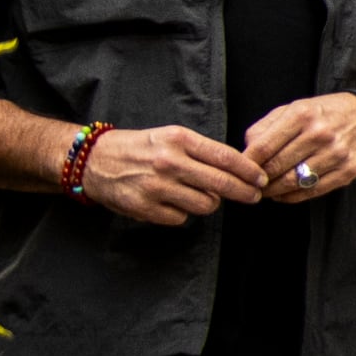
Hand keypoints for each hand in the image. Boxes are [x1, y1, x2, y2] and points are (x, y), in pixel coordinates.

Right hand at [76, 121, 263, 225]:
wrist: (94, 161)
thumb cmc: (140, 147)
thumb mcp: (171, 137)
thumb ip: (201, 151)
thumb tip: (238, 169)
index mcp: (179, 140)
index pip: (225, 157)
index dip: (248, 171)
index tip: (261, 179)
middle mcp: (169, 162)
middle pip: (221, 184)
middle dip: (243, 192)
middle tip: (253, 196)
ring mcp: (156, 187)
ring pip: (205, 205)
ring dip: (210, 203)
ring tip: (202, 195)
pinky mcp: (145, 208)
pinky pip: (181, 218)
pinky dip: (183, 213)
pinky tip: (173, 202)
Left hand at [237, 91, 355, 205]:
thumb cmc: (322, 113)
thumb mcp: (292, 109)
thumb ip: (264, 127)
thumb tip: (245, 153)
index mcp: (302, 114)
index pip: (263, 147)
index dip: (247, 164)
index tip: (240, 172)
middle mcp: (320, 134)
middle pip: (276, 167)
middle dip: (258, 180)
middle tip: (250, 185)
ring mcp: (336, 154)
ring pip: (293, 182)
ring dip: (273, 191)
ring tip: (265, 191)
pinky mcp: (348, 171)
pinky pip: (312, 191)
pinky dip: (292, 197)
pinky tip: (283, 194)